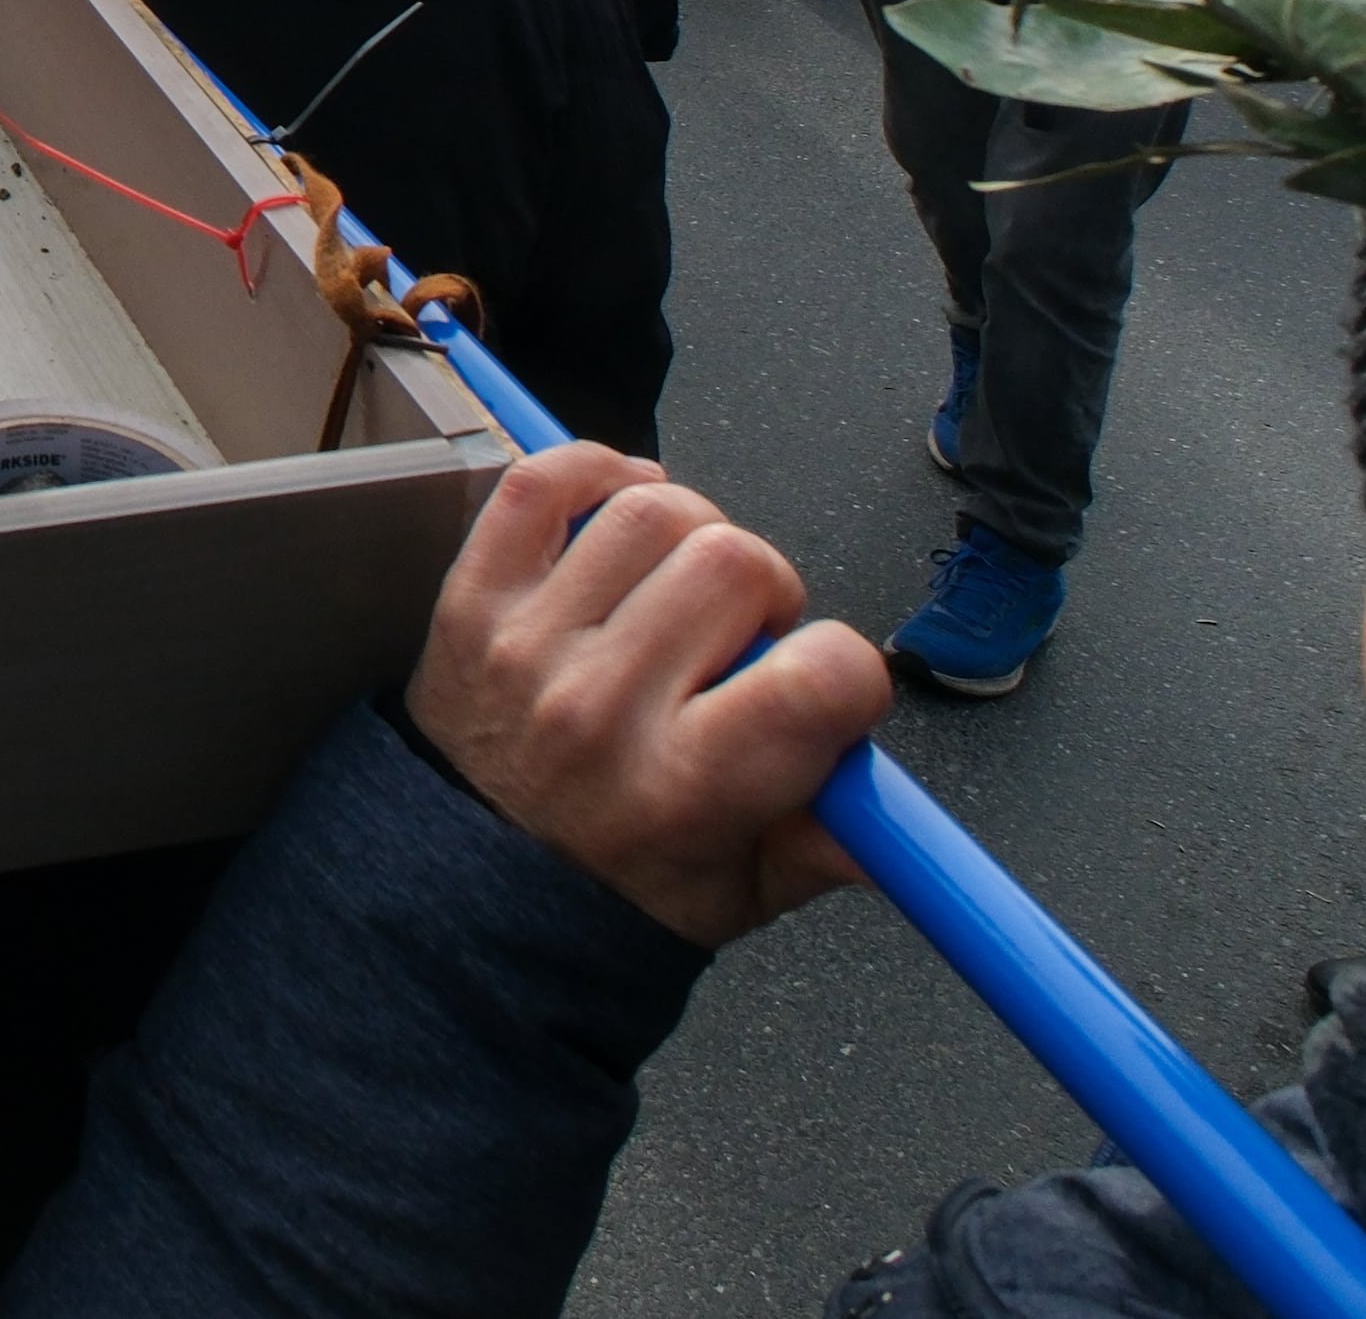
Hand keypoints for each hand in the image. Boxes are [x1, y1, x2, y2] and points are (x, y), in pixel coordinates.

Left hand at [406, 444, 891, 949]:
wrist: (467, 887)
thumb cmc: (612, 883)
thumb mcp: (741, 893)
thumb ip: (827, 846)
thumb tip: (898, 825)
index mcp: (687, 789)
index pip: (820, 678)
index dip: (851, 670)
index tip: (829, 687)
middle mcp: (604, 708)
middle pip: (739, 563)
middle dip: (768, 592)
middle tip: (742, 639)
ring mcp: (529, 645)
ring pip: (651, 509)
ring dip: (690, 534)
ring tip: (680, 587)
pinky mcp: (471, 601)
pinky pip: (539, 484)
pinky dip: (592, 473)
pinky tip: (621, 508)